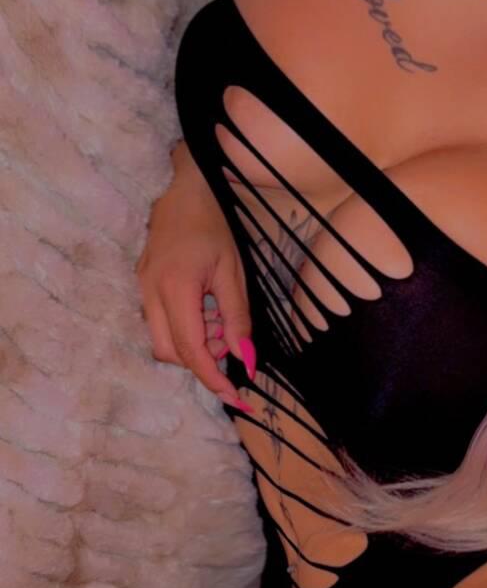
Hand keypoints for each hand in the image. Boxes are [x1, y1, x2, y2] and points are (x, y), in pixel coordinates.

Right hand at [136, 202, 254, 410]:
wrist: (184, 189)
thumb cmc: (213, 225)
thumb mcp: (233, 271)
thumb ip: (237, 317)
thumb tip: (244, 359)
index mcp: (175, 289)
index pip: (190, 350)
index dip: (212, 378)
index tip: (235, 398)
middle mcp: (150, 293)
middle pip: (171, 352)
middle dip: (202, 359)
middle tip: (230, 341)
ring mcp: (141, 289)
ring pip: (162, 340)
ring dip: (193, 344)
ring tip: (219, 319)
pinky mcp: (142, 285)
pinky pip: (159, 323)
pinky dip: (184, 328)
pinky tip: (204, 310)